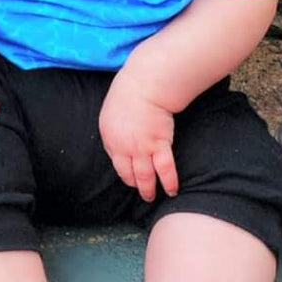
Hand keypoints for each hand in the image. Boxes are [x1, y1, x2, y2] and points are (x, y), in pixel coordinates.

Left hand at [99, 71, 177, 201]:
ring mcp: (141, 149)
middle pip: (127, 173)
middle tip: (140, 191)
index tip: (129, 174)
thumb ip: (116, 122)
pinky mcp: (159, 146)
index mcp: (109, 136)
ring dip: (149, 189)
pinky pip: (164, 170)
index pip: (115, 160)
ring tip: (152, 196)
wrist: (145, 85)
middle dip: (134, 184)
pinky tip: (172, 190)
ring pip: (145, 177)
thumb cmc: (130, 89)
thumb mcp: (112, 107)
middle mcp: (123, 147)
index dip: (123, 170)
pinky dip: (169, 182)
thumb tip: (121, 127)